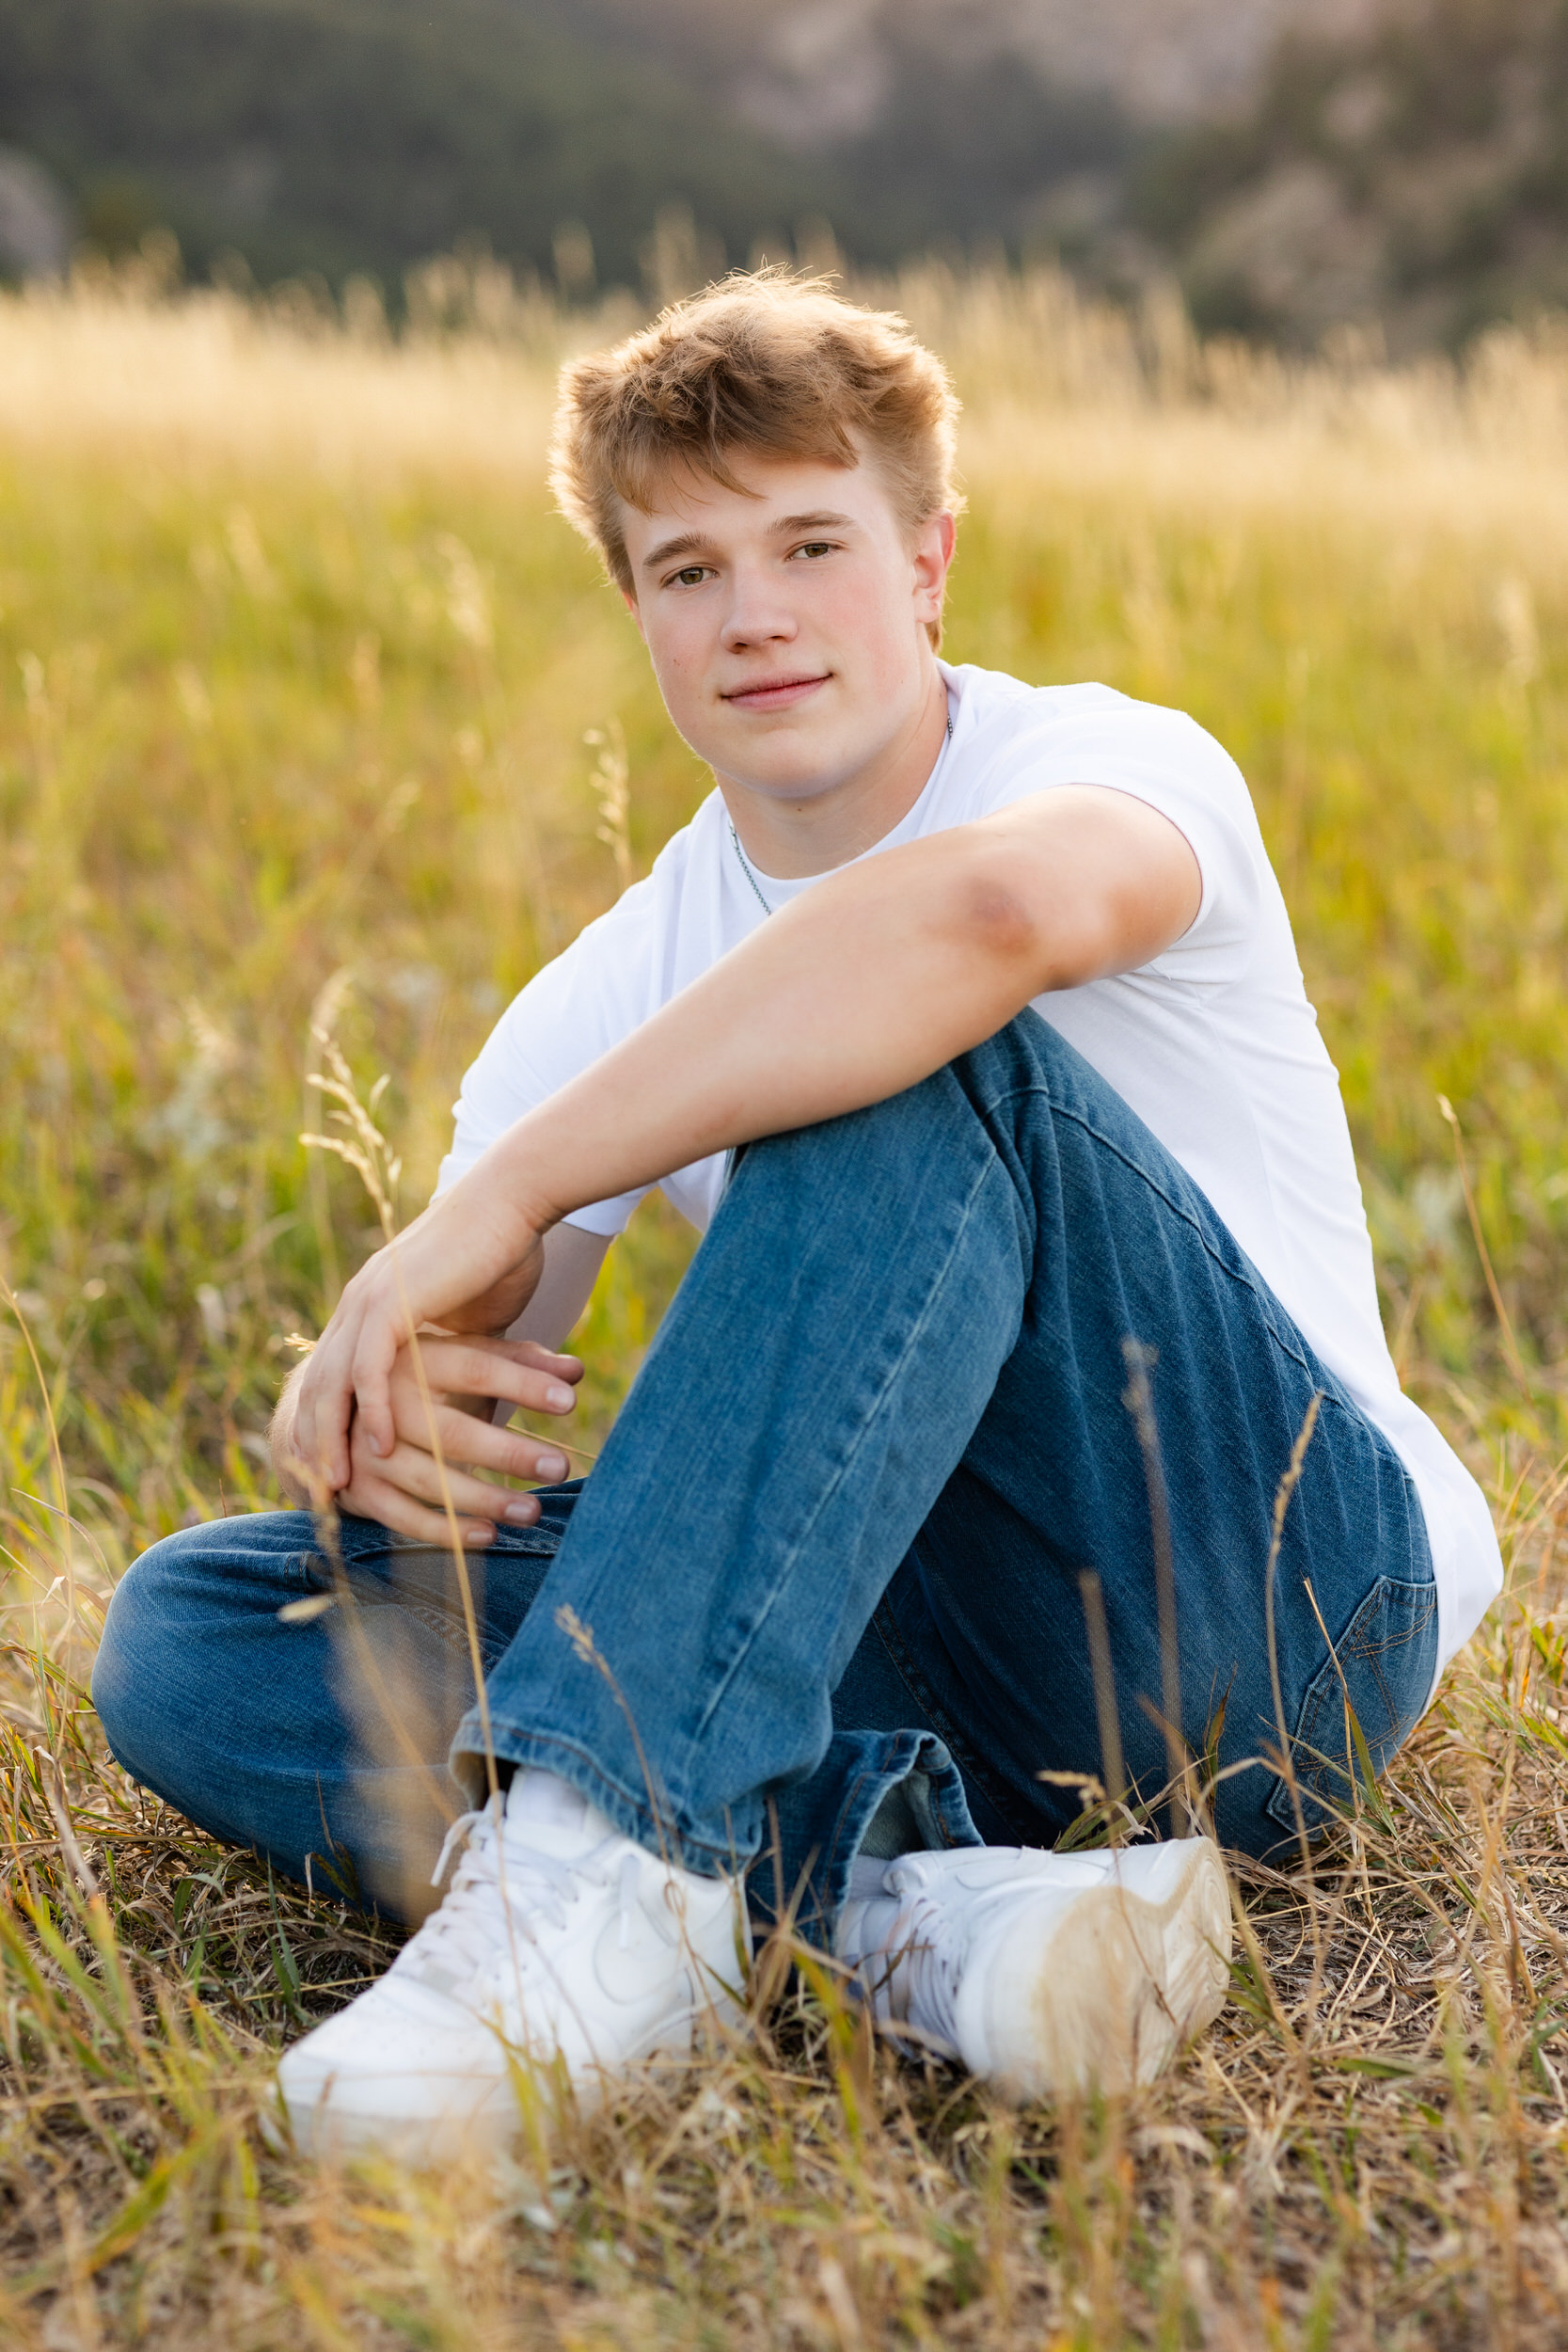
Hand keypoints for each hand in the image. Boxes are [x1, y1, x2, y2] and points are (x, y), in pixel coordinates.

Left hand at [293, 1173, 552, 1489]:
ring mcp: (369, 1300)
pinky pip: (368, 1368)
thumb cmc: (504, 1255)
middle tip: (314, 1492)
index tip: (329, 1470)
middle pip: (317, 1385)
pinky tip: (378, 1449)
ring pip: (332, 1382)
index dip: (325, 1424)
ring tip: (332, 1486)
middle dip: (310, 1440)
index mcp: (372, 1306)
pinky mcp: (392, 1300)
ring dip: (327, 1437)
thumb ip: (464, 1368)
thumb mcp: (477, 1327)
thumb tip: (479, 1418)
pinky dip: (368, 1410)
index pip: (333, 1376)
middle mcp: (358, 1303)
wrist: (514, 1202)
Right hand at [293, 1331, 582, 1545]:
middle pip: (451, 1431)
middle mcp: (385, 1401)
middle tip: (560, 1467)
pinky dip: (446, 1531)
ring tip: (533, 1511)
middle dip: (509, 1452)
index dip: (524, 1384)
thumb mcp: (465, 1359)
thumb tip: (577, 1370)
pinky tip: (489, 1535)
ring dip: (484, 1499)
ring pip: (429, 1480)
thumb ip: (521, 1363)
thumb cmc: (426, 1379)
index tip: (570, 1400)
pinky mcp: (357, 1489)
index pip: (477, 1368)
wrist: (339, 1407)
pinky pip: (403, 1517)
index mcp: (415, 1357)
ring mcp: (365, 1449)